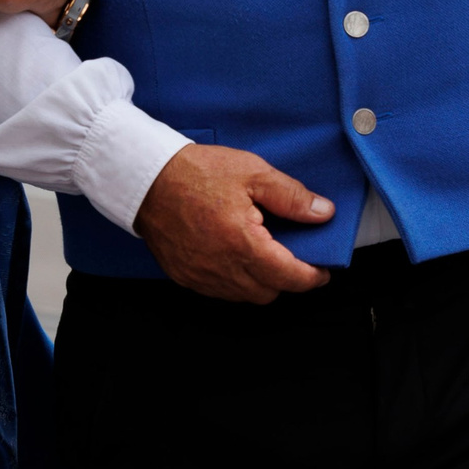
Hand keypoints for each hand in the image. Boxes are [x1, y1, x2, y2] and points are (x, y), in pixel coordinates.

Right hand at [134, 145, 332, 302]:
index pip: (289, 277)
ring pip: (244, 296)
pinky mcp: (184, 276)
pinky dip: (233, 281)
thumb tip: (323, 213)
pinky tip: (234, 257)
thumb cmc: (196, 172)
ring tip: (262, 255)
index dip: (312, 277)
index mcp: (242, 244)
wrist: (145, 178)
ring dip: (259, 282)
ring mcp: (200, 276)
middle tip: (292, 257)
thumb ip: (291, 197)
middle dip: (286, 279)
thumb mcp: (252, 173)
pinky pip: (218, 290)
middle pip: (268, 292)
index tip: (322, 270)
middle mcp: (222, 268)